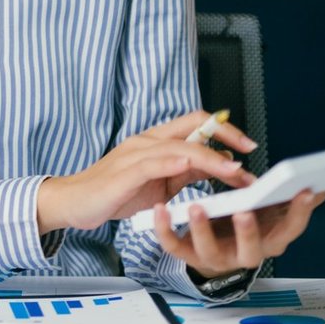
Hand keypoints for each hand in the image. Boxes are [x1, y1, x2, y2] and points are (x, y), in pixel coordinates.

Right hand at [35, 110, 257, 232]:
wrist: (75, 201)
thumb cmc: (115, 191)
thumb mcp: (159, 181)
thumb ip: (187, 170)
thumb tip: (220, 164)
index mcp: (156, 140)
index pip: (195, 122)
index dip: (224, 129)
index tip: (248, 145)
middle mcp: (146, 140)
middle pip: (192, 125)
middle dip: (225, 135)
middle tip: (250, 151)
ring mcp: (134, 155)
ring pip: (179, 146)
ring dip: (210, 158)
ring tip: (234, 171)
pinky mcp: (124, 174)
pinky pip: (152, 163)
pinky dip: (173, 163)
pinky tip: (190, 167)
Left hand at [154, 189, 324, 277]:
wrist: (214, 247)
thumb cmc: (244, 223)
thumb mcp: (269, 213)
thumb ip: (289, 203)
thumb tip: (318, 190)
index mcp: (269, 239)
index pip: (290, 230)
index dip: (299, 213)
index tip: (304, 191)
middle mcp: (244, 254)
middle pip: (252, 250)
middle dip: (248, 232)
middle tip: (244, 211)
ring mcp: (215, 257)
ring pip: (210, 250)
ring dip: (202, 229)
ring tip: (196, 205)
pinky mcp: (188, 254)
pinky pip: (174, 246)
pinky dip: (165, 229)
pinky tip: (160, 208)